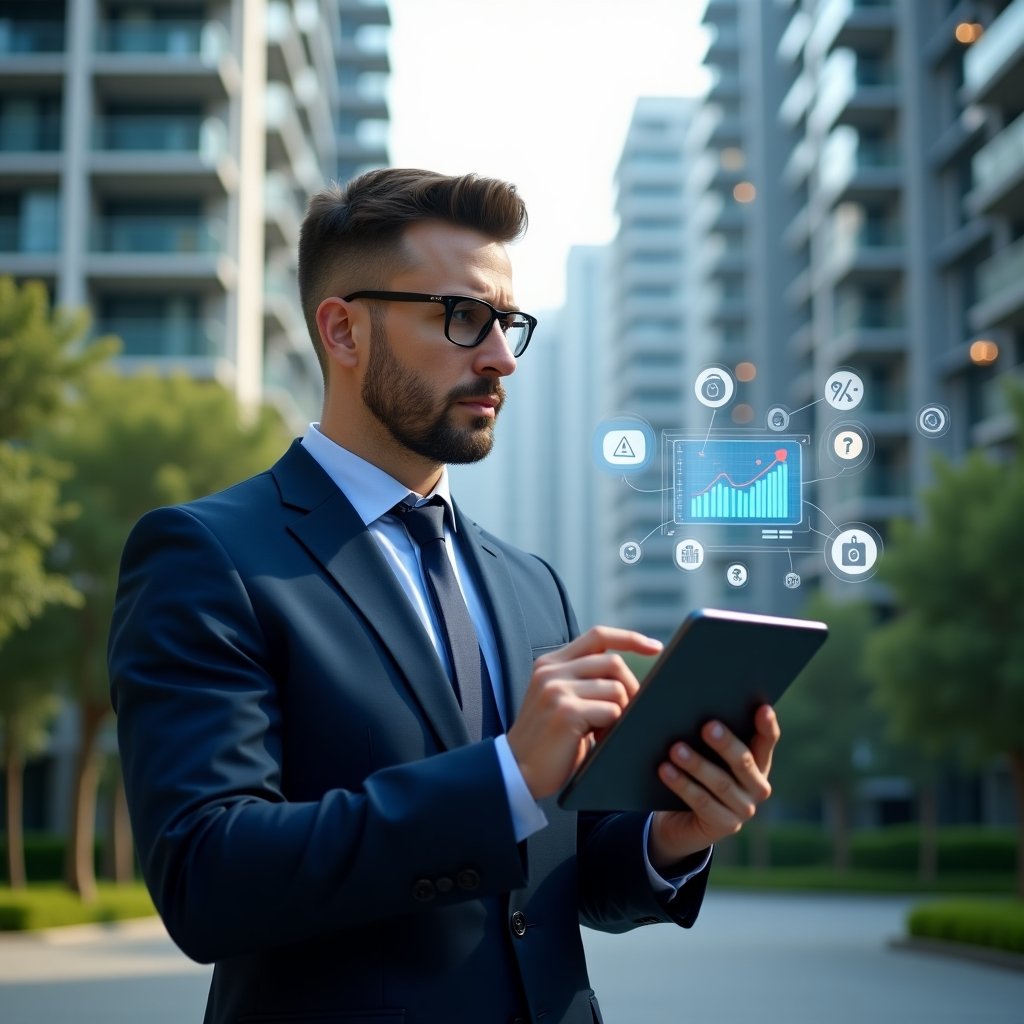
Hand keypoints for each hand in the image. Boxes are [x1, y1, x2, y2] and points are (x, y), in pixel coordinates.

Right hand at [507, 626, 661, 799]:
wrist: (518, 771)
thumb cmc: (548, 740)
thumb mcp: (560, 699)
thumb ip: (583, 681)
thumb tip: (627, 678)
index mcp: (551, 663)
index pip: (598, 635)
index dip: (629, 638)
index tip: (655, 648)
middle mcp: (551, 671)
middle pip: (613, 663)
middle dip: (631, 688)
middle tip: (628, 713)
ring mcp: (557, 689)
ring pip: (616, 689)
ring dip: (620, 713)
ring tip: (605, 731)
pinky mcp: (565, 712)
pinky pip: (611, 711)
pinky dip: (613, 728)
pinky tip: (599, 740)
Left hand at [647, 704, 779, 871]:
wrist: (680, 820)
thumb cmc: (692, 772)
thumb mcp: (700, 748)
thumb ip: (696, 725)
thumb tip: (666, 696)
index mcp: (757, 761)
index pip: (767, 741)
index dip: (766, 726)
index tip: (762, 708)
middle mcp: (757, 786)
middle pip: (743, 762)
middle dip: (726, 744)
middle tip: (708, 726)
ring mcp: (744, 808)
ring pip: (721, 784)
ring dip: (697, 765)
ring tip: (675, 749)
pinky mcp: (725, 825)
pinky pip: (702, 802)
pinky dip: (682, 785)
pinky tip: (665, 770)